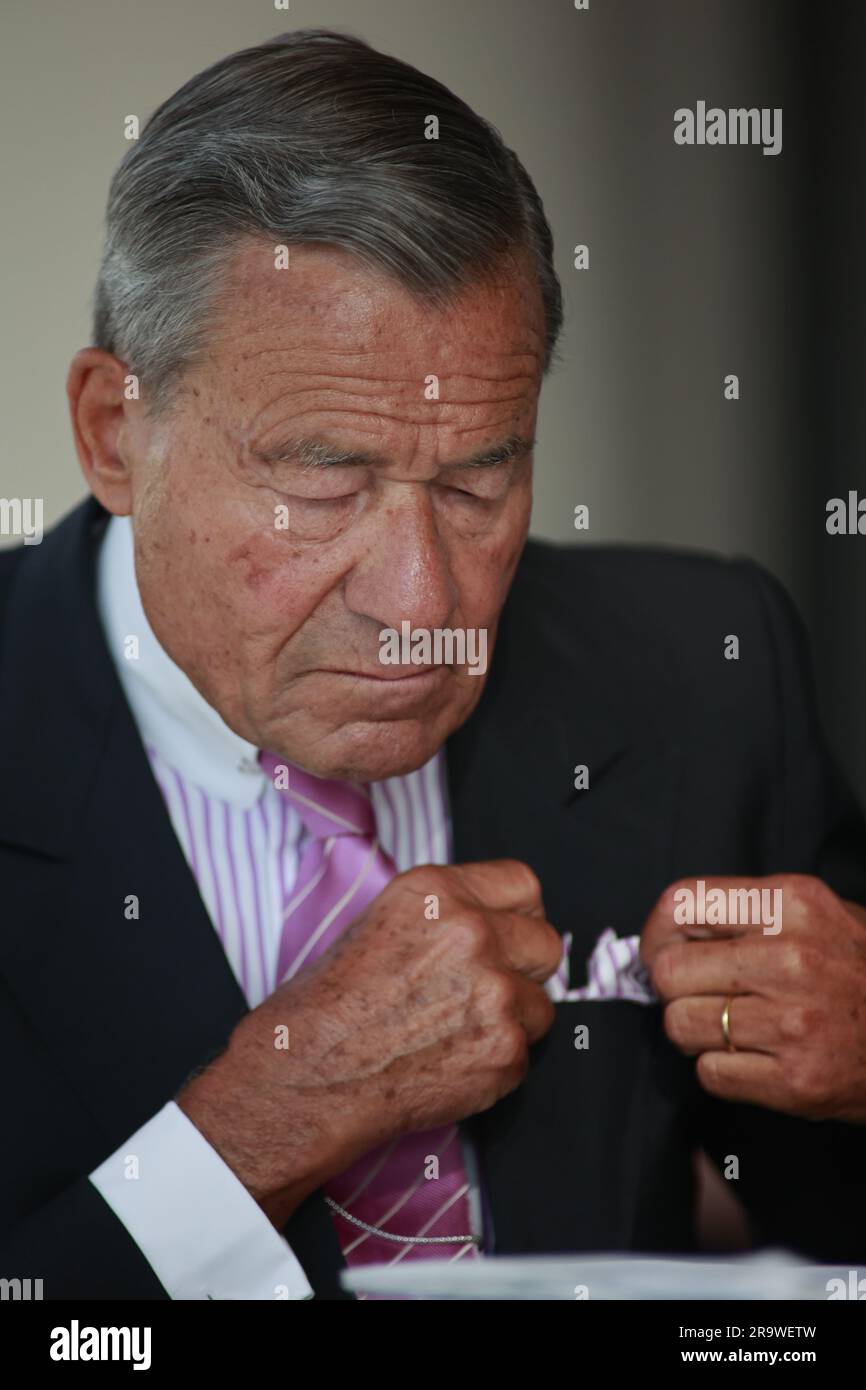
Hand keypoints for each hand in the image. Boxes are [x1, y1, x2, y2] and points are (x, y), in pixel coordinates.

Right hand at [177, 859, 559, 1225]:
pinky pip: (525, 1052)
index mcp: (436, 892)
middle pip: (545, 941)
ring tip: (456, 1032)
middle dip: (523, 968)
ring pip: (540, 1004)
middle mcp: (471, 933)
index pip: (522, 884)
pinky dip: (496, 1062)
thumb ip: (444, 915)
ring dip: (511, 1020)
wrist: (306, 1076)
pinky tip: (449, 1062)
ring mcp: (494, 992)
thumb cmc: (326, 1007)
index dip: (519, 914)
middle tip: (487, 990)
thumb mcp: (379, 923)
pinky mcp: (504, 1049)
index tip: (512, 932)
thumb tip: (491, 923)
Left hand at [640, 874, 865, 1122]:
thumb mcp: (819, 913)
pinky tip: (753, 1057)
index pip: (682, 904)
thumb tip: (671, 930)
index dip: (656, 933)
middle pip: (670, 972)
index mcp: (792, 904)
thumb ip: (748, 912)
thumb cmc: (863, 970)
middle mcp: (790, 958)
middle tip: (696, 995)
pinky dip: (720, 1069)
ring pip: (680, 1025)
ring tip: (729, 1027)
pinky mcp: (795, 1080)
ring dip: (694, 1032)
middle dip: (672, 988)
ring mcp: (793, 1022)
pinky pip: (710, 1073)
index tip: (660, 952)